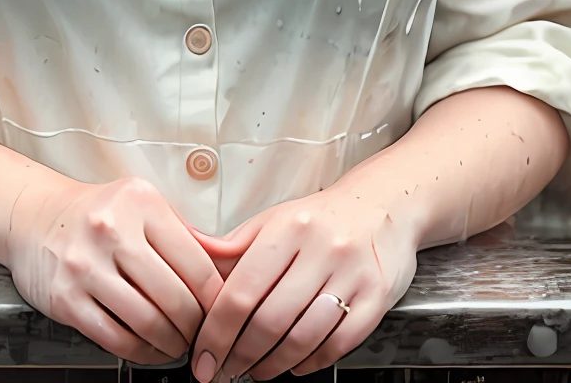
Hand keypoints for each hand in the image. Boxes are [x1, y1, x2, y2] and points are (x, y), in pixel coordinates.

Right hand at [6, 174, 225, 363]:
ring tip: (179, 344)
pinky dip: (142, 352)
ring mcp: (86, 267)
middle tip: (202, 334)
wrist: (35, 217)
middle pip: (175, 297)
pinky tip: (150, 349)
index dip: (216, 296)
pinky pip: (117, 339)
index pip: (196, 261)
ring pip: (148, 323)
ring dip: (172, 344)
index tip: (221, 310)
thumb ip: (180, 232)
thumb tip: (225, 267)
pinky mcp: (67, 299)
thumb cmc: (97, 213)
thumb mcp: (142, 203)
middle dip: (196, 326)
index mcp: (140, 202)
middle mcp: (112, 231)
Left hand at [185, 184, 419, 380]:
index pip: (241, 292)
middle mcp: (321, 249)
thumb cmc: (320, 219)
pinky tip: (294, 363)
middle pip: (269, 322)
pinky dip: (309, 363)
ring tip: (256, 370)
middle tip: (225, 370)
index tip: (202, 358)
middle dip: (240, 356)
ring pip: (302, 339)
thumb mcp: (273, 221)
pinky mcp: (376, 297)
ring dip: (272, 365)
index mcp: (288, 228)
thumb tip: (186, 253)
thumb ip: (232, 247)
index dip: (216, 333)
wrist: (384, 205)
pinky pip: (337, 345)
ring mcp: (352, 274)